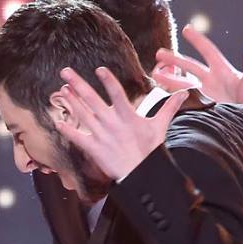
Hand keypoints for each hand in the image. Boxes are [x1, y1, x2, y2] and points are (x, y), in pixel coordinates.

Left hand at [50, 67, 190, 182]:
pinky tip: (57, 122)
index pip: (117, 93)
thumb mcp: (160, 126)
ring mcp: (102, 136)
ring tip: (61, 89)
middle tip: (65, 72)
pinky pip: (79, 138)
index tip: (99, 69)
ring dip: (71, 101)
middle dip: (78, 84)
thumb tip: (184, 93)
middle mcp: (112, 123)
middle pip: (92, 100)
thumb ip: (169, 107)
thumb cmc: (150, 150)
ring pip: (83, 115)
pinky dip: (68, 130)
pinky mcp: (95, 149)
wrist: (141, 174)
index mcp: (128, 116)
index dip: (108, 80)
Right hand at [154, 25, 242, 104]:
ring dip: (169, 77)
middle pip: (189, 66)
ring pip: (183, 81)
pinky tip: (163, 93)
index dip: (197, 40)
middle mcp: (210, 79)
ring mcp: (204, 92)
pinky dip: (174, 95)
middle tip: (159, 54)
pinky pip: (185, 98)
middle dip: (174, 59)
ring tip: (156, 74)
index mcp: (222, 69)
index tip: (186, 29)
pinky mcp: (201, 105)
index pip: (207, 51)